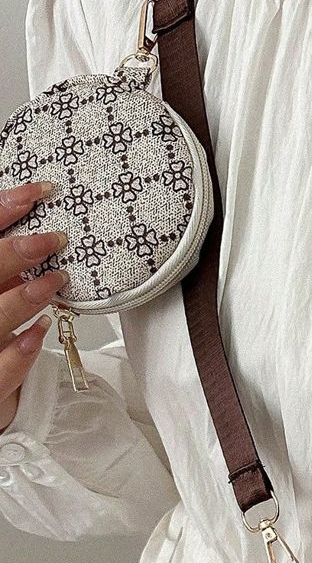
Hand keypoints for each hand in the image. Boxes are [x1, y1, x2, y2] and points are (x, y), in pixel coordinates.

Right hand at [0, 180, 67, 434]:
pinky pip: (0, 370)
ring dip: (23, 297)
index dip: (2, 209)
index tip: (36, 192)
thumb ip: (8, 267)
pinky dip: (20, 352)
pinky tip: (40, 330)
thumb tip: (38, 225)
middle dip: (14, 252)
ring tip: (55, 281)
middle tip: (54, 239)